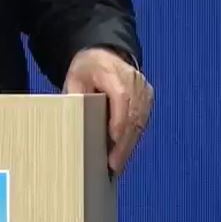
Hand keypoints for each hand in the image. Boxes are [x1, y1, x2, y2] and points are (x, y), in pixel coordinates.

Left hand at [63, 47, 152, 175]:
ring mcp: (143, 89)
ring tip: (117, 165)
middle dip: (123, 142)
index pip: (121, 97)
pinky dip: (132, 138)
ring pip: (140, 121)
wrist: (104, 55)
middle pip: (133, 114)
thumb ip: (75, 97)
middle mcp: (133, 79)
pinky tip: (123, 154)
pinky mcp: (147, 98)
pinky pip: (142, 121)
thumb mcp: (74, 78)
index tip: (112, 140)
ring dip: (129, 145)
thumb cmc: (88, 69)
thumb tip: (73, 122)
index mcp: (111, 70)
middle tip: (113, 166)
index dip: (119, 120)